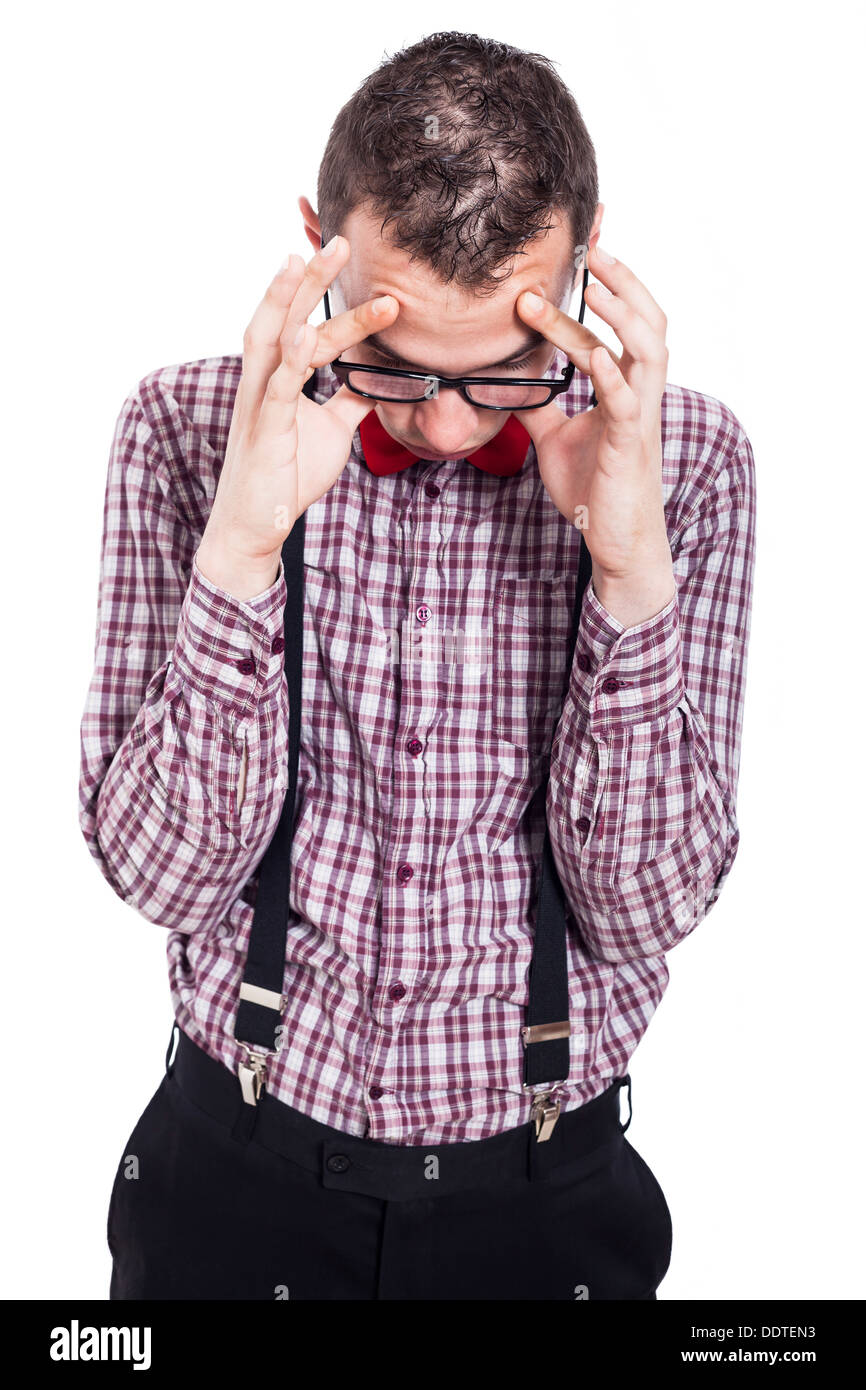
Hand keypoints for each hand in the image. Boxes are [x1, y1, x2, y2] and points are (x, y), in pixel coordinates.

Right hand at [197, 236, 398, 589]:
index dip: (331, 296)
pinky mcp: (264, 430)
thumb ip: (349, 401)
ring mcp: (260, 402)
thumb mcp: (332, 431)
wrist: (259, 524)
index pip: (308, 325)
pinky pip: (276, 388)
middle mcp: (264, 379)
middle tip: (340, 240)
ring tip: (307, 263)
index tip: (358, 263)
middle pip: (284, 315)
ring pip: (271, 338)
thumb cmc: (289, 475)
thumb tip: (375, 379)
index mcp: (281, 377)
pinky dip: (290, 359)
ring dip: (290, 300)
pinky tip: (303, 335)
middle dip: (310, 278)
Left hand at [515, 244, 675, 625]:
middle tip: (593, 244)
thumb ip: (539, 407)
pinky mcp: (630, 445)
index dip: (611, 281)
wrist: (616, 540)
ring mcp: (639, 416)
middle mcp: (640, 392)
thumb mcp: (555, 439)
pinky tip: (596, 354)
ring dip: (621, 312)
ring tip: (596, 281)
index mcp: (625, 386)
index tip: (590, 243)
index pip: (622, 322)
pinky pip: (627, 401)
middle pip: (648, 319)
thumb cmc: (594, 491)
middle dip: (624, 279)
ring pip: (647, 349)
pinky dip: (614, 374)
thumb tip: (508, 383)